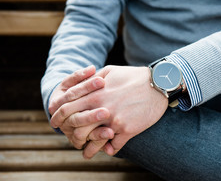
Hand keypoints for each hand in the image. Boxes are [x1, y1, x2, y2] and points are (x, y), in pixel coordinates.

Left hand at [50, 65, 168, 156]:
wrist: (158, 83)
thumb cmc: (134, 76)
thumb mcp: (110, 71)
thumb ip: (92, 78)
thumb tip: (81, 84)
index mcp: (94, 93)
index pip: (67, 108)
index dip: (58, 116)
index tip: (57, 122)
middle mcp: (101, 108)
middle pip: (76, 126)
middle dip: (71, 135)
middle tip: (72, 139)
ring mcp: (114, 120)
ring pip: (93, 140)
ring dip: (88, 148)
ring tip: (88, 152)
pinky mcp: (127, 129)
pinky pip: (113, 146)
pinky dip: (109, 149)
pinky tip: (108, 149)